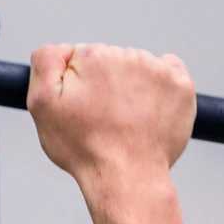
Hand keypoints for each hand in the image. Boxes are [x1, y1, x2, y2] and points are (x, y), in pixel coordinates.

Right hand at [26, 43, 194, 188]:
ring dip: (130, 87)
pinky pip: (167, 73)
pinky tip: (146, 111)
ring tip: (123, 120)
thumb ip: (44, 62)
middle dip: (104, 84)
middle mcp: (128, 56)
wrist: (126, 176)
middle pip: (110, 61)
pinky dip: (157, 89)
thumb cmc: (84, 147)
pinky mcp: (181, 85)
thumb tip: (61, 47)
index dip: (75, 83)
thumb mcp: (41, 105)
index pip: (79, 57)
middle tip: (100, 117)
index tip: (79, 106)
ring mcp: (159, 70)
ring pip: (137, 68)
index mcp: (94, 56)